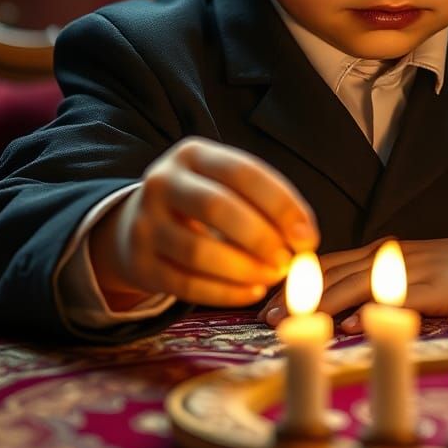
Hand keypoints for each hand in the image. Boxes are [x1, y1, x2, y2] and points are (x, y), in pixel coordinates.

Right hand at [88, 137, 319, 309]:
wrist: (139, 222)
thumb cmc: (203, 202)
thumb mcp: (227, 185)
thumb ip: (265, 204)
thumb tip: (304, 239)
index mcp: (192, 154)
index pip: (243, 172)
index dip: (281, 205)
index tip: (308, 236)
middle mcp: (163, 182)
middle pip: (217, 207)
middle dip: (260, 237)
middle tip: (288, 261)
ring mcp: (145, 223)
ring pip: (197, 251)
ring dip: (244, 269)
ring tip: (272, 276)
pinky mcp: (139, 263)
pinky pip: (185, 284)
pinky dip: (224, 293)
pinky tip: (251, 292)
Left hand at [257, 233, 447, 333]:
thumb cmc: (442, 271)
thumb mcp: (399, 271)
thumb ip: (368, 283)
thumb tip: (332, 310)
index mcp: (375, 252)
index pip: (324, 265)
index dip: (293, 284)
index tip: (264, 305)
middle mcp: (386, 256)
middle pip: (332, 274)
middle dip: (296, 297)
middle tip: (266, 319)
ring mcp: (408, 269)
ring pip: (356, 283)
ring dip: (321, 304)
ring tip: (294, 323)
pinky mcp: (432, 287)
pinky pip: (396, 298)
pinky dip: (371, 310)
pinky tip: (350, 324)